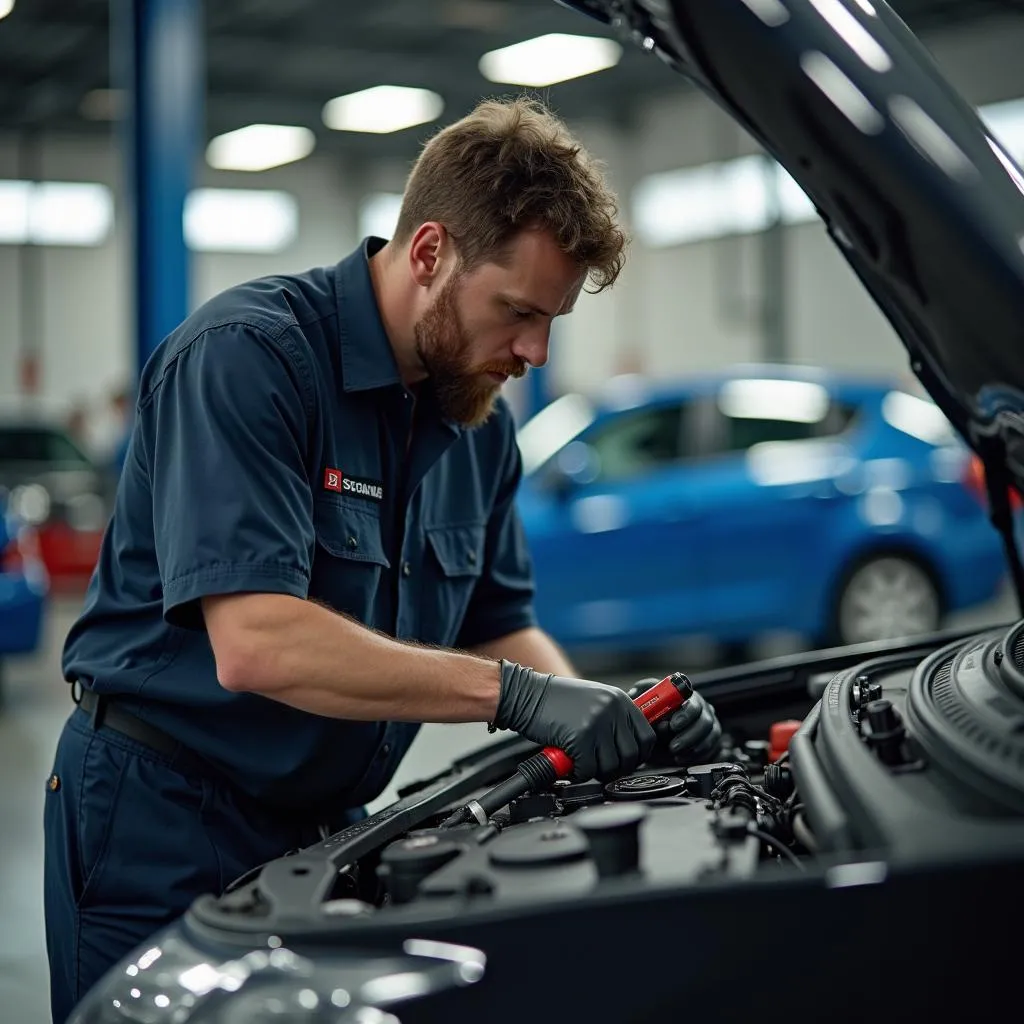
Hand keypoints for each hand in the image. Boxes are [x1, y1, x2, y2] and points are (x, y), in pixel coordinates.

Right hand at [494, 661, 656, 781]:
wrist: (526, 695)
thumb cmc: (556, 700)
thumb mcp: (594, 699)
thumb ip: (614, 717)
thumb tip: (629, 746)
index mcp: (619, 700)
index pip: (647, 736)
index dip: (638, 754)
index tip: (627, 760)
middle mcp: (612, 710)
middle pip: (632, 755)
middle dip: (617, 767)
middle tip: (601, 766)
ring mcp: (597, 724)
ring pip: (612, 766)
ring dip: (596, 771)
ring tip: (582, 762)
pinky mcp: (580, 739)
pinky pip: (589, 770)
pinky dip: (579, 773)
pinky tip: (570, 762)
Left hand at [627, 678, 722, 766]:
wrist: (651, 734)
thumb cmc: (648, 714)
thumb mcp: (641, 704)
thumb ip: (640, 700)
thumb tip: (637, 699)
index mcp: (686, 696)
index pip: (693, 702)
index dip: (686, 714)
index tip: (673, 725)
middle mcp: (701, 708)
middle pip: (705, 721)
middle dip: (689, 736)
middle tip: (673, 746)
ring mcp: (709, 724)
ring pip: (710, 736)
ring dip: (693, 748)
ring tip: (675, 754)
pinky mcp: (711, 740)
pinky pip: (711, 749)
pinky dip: (697, 756)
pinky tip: (681, 758)